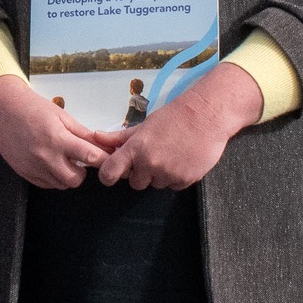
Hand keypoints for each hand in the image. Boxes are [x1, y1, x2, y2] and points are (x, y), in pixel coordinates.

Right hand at [0, 75, 111, 188]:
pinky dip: (53, 177)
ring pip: (60, 185)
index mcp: (58, 138)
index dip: (102, 159)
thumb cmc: (33, 109)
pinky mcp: (24, 173)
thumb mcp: (62, 116)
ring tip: (62, 159)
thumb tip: (104, 146)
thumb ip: (83, 134)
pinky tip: (50, 163)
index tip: (107, 159)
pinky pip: (46, 184)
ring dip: (66, 175)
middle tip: (79, 160)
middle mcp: (45, 156)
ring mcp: (33, 167)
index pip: (90, 157)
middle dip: (82, 172)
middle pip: (75, 179)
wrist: (3, 110)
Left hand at [98, 62, 261, 189]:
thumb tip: (97, 137)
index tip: (112, 174)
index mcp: (136, 148)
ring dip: (160, 175)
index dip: (108, 175)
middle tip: (153, 156)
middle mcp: (150, 164)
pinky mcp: (185, 180)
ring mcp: (168, 174)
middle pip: (135, 183)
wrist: (206, 116)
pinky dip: (175, 177)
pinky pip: (173, 186)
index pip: (110, 172)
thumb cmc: (174, 117)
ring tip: (171, 155)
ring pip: (156, 185)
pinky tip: (182, 160)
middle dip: (141, 173)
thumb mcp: (144, 125)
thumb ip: (120, 137)